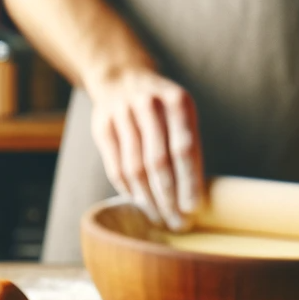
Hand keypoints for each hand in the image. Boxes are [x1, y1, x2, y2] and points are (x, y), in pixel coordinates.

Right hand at [88, 67, 202, 229]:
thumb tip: (195, 197)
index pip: (184, 149)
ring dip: (148, 200)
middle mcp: (148, 104)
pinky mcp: (102, 127)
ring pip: (135, 169)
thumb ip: (189, 146)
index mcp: (176, 100)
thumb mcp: (181, 114)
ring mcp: (122, 115)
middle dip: (169, 198)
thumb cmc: (161, 106)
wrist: (121, 76)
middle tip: (177, 223)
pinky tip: (140, 204)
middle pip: (158, 162)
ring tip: (159, 218)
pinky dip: (129, 191)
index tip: (193, 209)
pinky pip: (116, 168)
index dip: (188, 182)